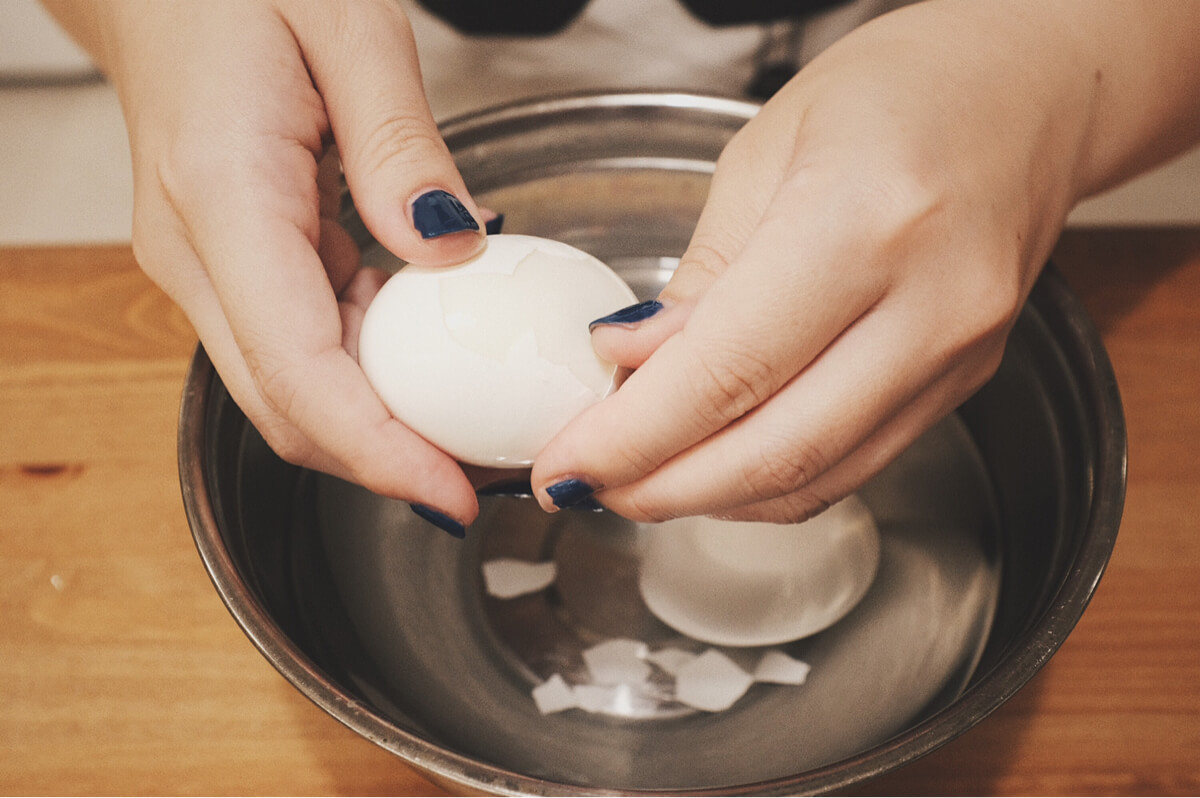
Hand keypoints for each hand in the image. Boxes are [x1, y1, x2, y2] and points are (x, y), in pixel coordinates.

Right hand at [59, 0, 487, 530]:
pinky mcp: (233, 266)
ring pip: (293, 390)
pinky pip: (300, 345)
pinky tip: (433, 364)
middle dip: (385, 461)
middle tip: (484, 480)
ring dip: (381, 425)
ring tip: (476, 432)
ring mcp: (207, 269)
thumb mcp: (349, 27)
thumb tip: (451, 253)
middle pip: (288, 408)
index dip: (379, 451)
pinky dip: (369, 373)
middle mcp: (198, 255)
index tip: (452, 497)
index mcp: (222, 197)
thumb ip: (401, 147)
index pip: (297, 370)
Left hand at [530, 2, 1102, 522]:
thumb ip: (699, 278)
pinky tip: (717, 466)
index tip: (565, 462)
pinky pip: (855, 464)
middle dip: (661, 489)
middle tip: (587, 488)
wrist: (1029, 90)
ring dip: (712, 499)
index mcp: (866, 220)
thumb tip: (632, 369)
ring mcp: (960, 354)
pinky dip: (773, 482)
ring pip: (817, 477)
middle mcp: (930, 303)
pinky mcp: (966, 383)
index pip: (725, 372)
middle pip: (774, 450)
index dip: (631, 438)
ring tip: (638, 481)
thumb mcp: (763, 153)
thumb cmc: (898, 89)